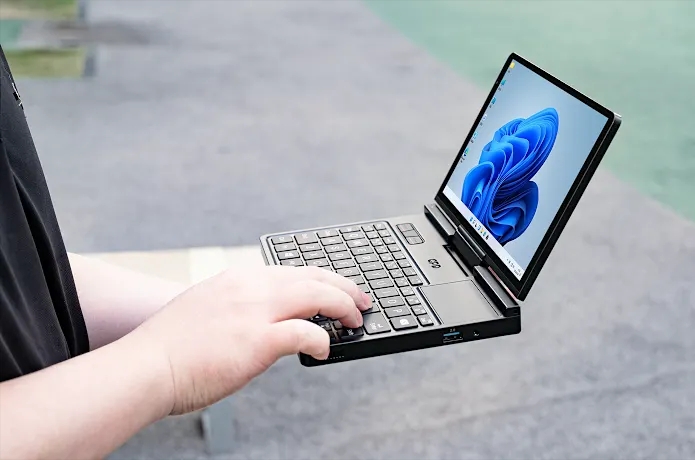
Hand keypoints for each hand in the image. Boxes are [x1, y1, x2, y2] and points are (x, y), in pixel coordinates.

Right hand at [129, 265, 370, 414]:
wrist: (146, 366)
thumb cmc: (171, 348)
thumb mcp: (207, 310)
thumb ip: (239, 309)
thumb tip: (266, 321)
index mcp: (239, 280)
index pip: (293, 270)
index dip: (322, 278)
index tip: (337, 288)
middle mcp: (250, 288)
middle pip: (312, 277)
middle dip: (344, 287)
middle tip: (361, 300)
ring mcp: (254, 311)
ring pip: (317, 295)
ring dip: (343, 307)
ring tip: (355, 320)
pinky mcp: (257, 340)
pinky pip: (306, 333)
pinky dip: (322, 339)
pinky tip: (324, 350)